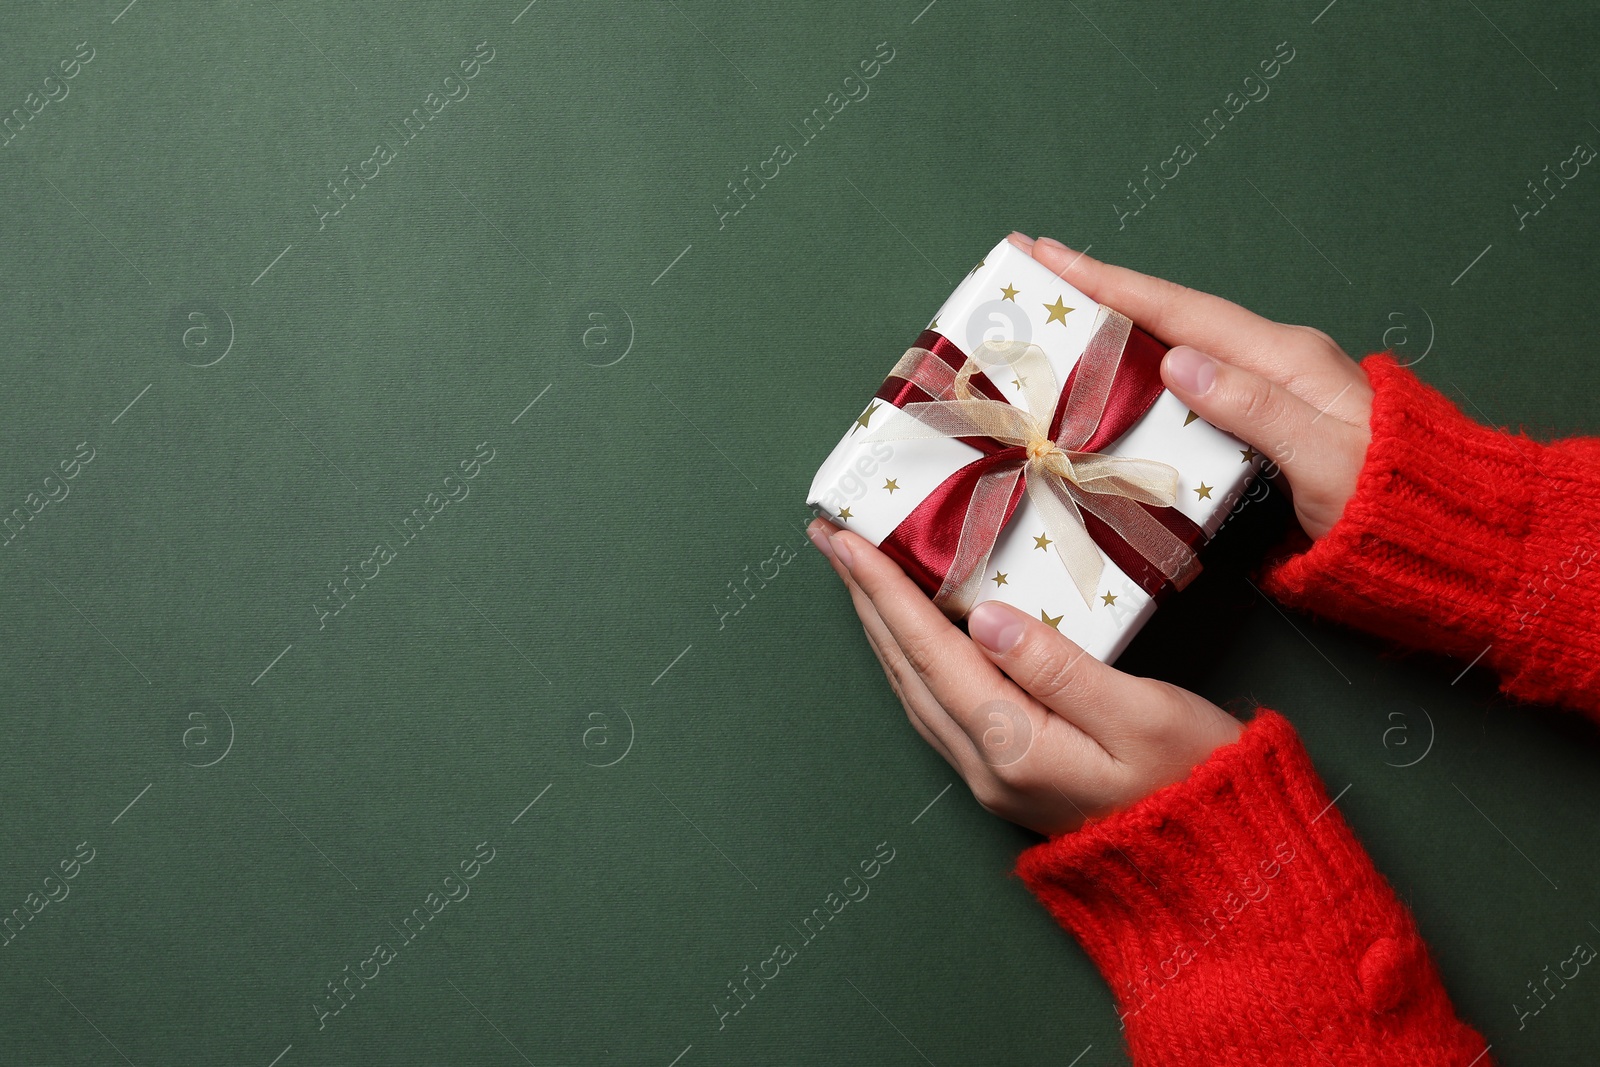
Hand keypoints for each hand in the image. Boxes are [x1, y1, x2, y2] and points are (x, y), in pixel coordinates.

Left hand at [808, 518, 1242, 835]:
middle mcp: (987, 766)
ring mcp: (994, 778)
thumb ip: (1058, 666)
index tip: (844, 540)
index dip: (883, 590)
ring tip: (858, 578)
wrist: (1220, 867)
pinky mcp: (1011, 779)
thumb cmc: (1198, 781)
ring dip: (882, 631)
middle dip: (864, 600)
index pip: (930, 650)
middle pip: (907, 669)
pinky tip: (910, 639)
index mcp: (1014, 743)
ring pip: (916, 691)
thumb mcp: (1141, 713)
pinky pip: (938, 708)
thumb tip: (986, 619)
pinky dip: (913, 662)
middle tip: (831, 541)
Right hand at [1011, 233, 1371, 540]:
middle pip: (1169, 316)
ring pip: (1176, 347)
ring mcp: (1270, 386)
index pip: (1179, 311)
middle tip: (1034, 271)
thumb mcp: (1322, 457)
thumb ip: (1252, 406)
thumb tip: (1178, 361)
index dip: (1109, 283)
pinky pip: (1190, 381)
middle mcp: (1272, 360)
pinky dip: (1143, 369)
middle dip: (1100, 292)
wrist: (1444, 532)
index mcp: (1282, 356)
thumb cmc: (1388, 501)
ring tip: (1056, 319)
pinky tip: (1114, 379)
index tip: (1051, 252)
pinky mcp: (1264, 418)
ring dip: (1116, 330)